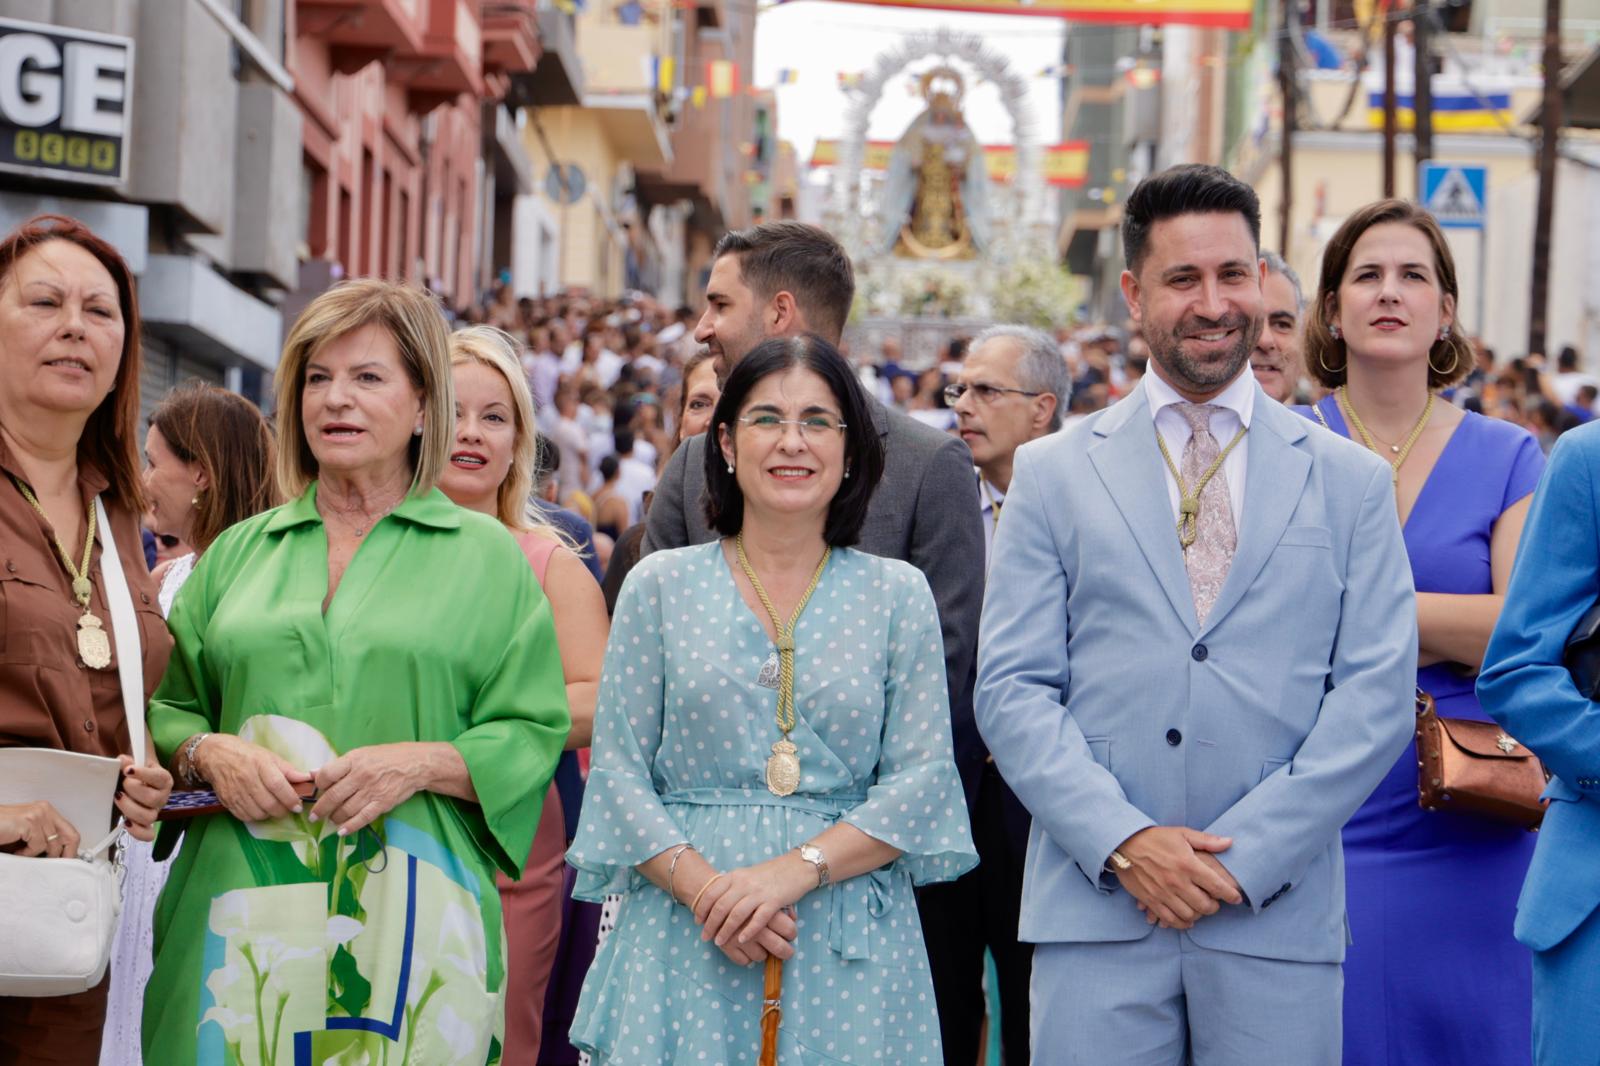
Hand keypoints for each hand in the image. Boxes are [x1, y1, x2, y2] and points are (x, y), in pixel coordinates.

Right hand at [0, 800, 79, 857]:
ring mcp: (38, 814)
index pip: (70, 831)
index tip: (66, 863)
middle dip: (64, 855)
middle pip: (70, 837)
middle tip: (51, 865)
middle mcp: (44, 809)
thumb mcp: (26, 836)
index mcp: (45, 810)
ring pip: (53, 845)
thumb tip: (60, 856)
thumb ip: (42, 839)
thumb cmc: (0, 831)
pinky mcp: (28, 821)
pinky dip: (26, 854)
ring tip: (22, 853)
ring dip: (37, 855)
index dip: (71, 850)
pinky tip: (15, 850)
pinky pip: (38, 846)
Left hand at [114, 756, 172, 841]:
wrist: (136, 781)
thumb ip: (127, 761)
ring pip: (148, 817)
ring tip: (118, 798)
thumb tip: (122, 762)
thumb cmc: (134, 772)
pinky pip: (148, 835)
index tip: (127, 770)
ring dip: (129, 808)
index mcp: (164, 779)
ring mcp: (155, 811)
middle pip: (152, 799)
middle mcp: (163, 797)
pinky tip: (126, 822)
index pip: (158, 778)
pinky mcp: (146, 824)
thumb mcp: (132, 762)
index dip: (143, 774)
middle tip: (122, 784)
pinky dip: (136, 831)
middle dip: (133, 790)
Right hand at [194, 733, 313, 822]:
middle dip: (283, 810)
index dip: (290, 798)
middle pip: (269, 803)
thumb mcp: (269, 756)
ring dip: (270, 814)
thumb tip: (307, 778)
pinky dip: (256, 817)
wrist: (215, 755)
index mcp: (260, 764)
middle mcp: (247, 779)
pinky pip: (245, 816)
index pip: (278, 785)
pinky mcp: (227, 801)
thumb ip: (288, 769)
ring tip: (275, 808)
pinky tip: (260, 809)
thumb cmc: (246, 754)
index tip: (298, 806)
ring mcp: (236, 792)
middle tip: (288, 808)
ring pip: (258, 813)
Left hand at [311, 743, 427, 836]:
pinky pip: (362, 819)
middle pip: (333, 796)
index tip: (318, 789)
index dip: (318, 784)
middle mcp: (361, 775)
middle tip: (314, 816)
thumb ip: (339, 765)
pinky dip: (350, 827)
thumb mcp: (362, 753)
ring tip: (333, 819)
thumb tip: (313, 773)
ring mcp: (372, 791)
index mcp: (355, 760)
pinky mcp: (382, 803)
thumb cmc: (387, 757)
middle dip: (320, 809)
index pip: (327, 775)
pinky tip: (342, 831)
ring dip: (335, 818)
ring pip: (345, 810)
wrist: (416, 764)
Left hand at [681, 866, 801, 965]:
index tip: (698, 922)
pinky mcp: (774, 901)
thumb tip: (715, 903)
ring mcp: (759, 892)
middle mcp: (744, 883)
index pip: (711, 893)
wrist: (797, 866)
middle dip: (710, 924)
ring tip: (719, 942)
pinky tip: (742, 940)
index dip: (702, 909)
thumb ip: (732, 886)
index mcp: (735, 875)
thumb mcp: (747, 875)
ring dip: (725, 931)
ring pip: (736, 914)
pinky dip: (748, 931)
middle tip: (705, 937)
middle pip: (721, 906)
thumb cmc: (771, 873)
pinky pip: (758, 919)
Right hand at [1114, 826, 1241, 929]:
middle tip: (1215, 903)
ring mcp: (1163, 893)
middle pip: (1205, 906)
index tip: (1236, 897)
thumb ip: (1207, 841)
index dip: (1231, 895)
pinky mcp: (1151, 900)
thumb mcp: (1182, 833)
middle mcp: (1177, 881)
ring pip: (1189, 915)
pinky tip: (1186, 919)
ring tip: (1199, 909)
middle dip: (1215, 907)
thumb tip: (1229, 843)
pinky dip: (1181, 923)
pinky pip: (1170, 919)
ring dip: (1198, 915)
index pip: (1217, 886)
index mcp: (1188, 864)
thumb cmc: (1155, 838)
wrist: (1124, 843)